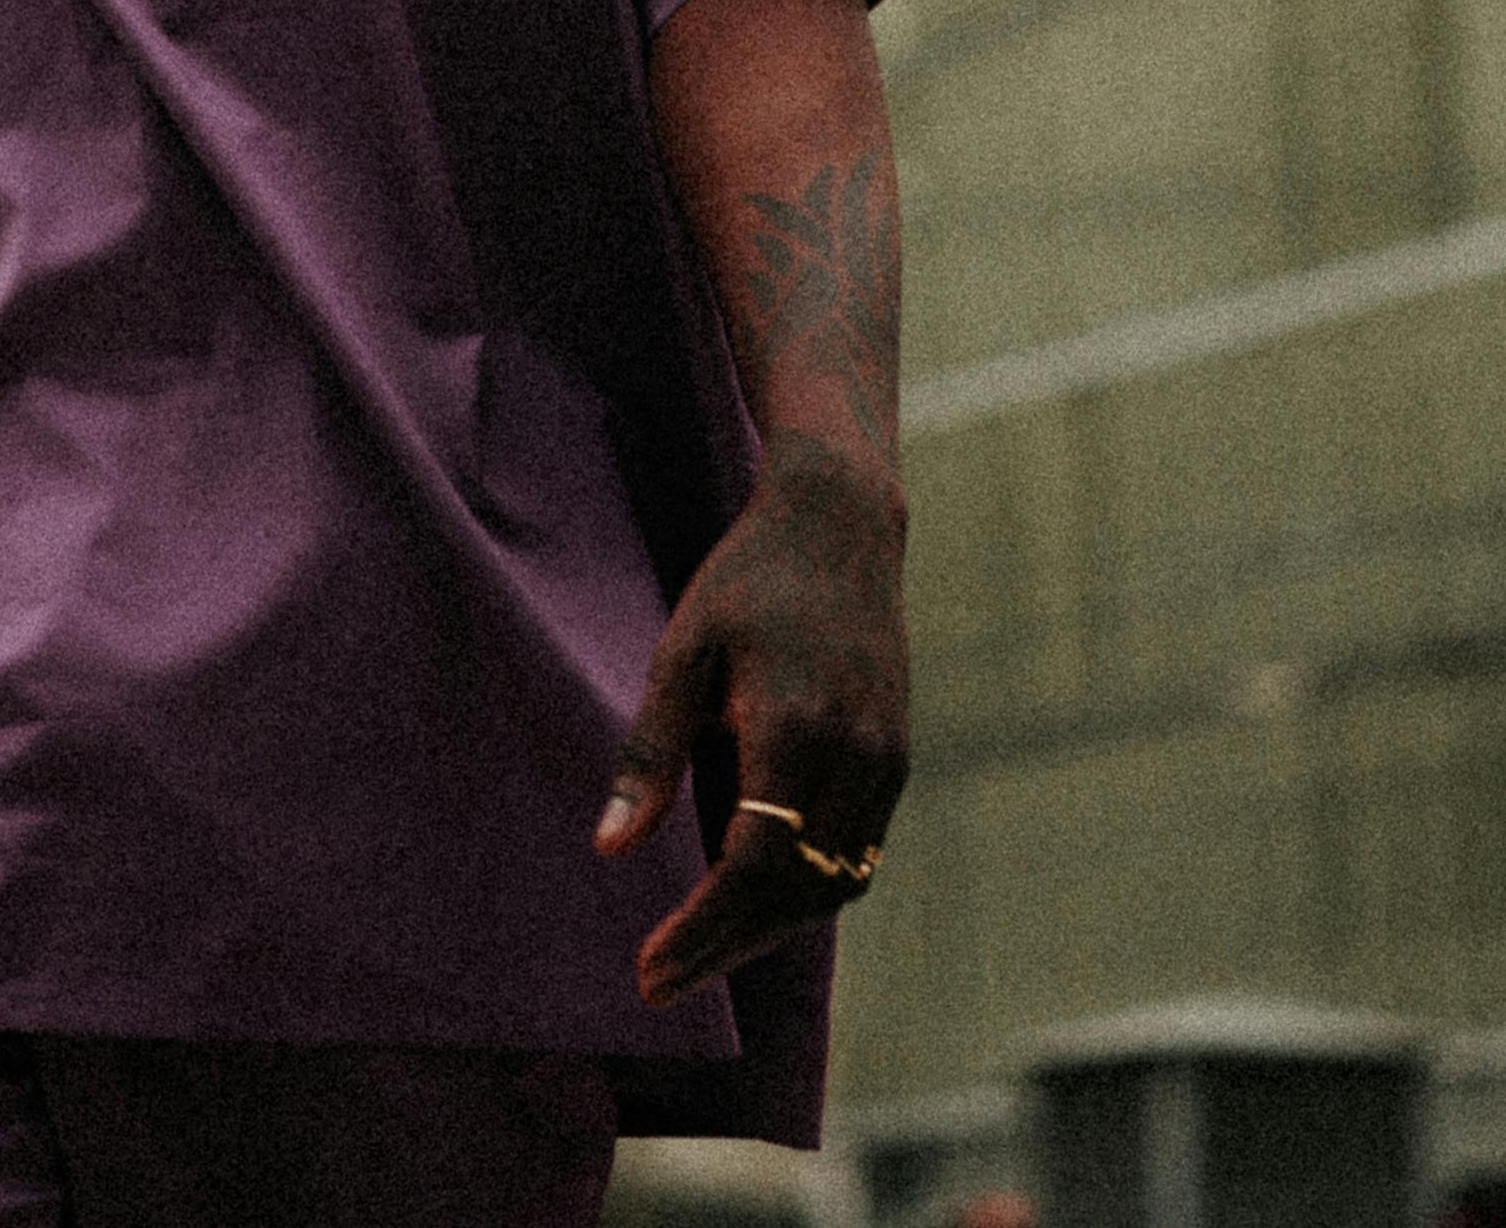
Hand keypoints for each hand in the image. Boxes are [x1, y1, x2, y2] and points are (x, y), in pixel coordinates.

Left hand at [592, 438, 907, 1009]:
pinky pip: (857, 856)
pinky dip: (805, 893)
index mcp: (795, 727)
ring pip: (834, 887)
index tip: (647, 969)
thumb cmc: (747, 579)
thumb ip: (650, 752)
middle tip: (660, 983)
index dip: (702, 929)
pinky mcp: (896, 758)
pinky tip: (753, 901)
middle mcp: (854, 755)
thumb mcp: (683, 649)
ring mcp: (886, 760)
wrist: (841, 523)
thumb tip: (609, 849)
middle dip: (726, 949)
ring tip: (698, 953)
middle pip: (796, 894)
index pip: (754, 866)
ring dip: (767, 932)